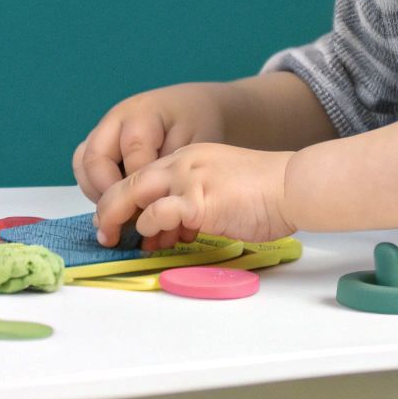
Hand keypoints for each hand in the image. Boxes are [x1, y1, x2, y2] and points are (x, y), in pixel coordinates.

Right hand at [72, 83, 229, 202]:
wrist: (193, 106)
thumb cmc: (199, 124)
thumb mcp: (196, 144)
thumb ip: (171, 171)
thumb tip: (148, 206)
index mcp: (143, 114)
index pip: (132, 154)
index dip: (140, 186)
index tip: (153, 210)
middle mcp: (116, 120)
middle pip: (94, 158)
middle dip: (109, 194)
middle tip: (128, 218)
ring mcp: (104, 130)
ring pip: (82, 163)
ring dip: (96, 192)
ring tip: (121, 212)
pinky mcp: (100, 141)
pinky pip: (84, 166)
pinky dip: (94, 187)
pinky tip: (119, 202)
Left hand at [94, 143, 296, 251]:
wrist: (293, 185)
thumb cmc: (266, 194)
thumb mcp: (220, 189)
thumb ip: (194, 204)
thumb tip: (173, 232)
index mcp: (188, 158)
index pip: (143, 174)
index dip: (124, 198)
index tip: (119, 220)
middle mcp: (183, 163)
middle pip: (129, 181)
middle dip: (109, 208)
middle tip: (104, 232)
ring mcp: (189, 180)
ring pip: (134, 193)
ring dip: (120, 219)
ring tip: (119, 240)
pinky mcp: (199, 201)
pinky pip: (159, 214)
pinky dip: (149, 227)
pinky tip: (154, 239)